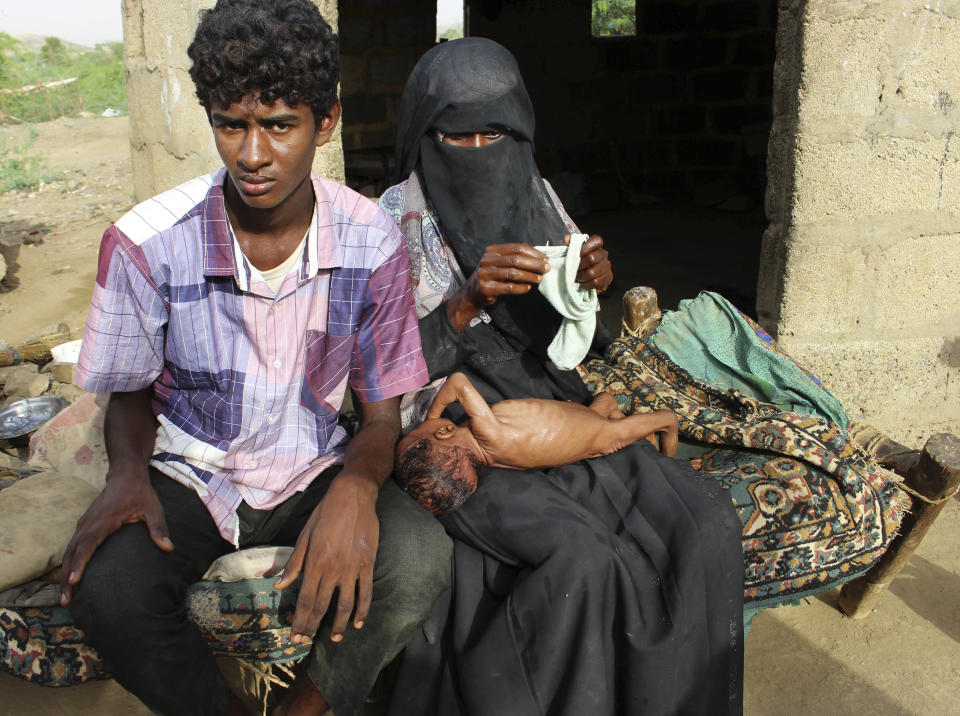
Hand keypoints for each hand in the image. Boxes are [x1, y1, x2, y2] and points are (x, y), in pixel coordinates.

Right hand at [59, 469, 172, 605]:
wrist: (126, 474)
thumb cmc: (140, 493)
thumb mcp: (153, 508)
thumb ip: (158, 528)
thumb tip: (169, 548)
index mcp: (105, 519)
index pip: (89, 543)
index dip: (80, 562)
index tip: (74, 580)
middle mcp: (89, 522)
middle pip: (72, 552)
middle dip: (66, 577)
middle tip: (66, 600)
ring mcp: (84, 523)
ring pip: (69, 550)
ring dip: (65, 572)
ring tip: (65, 596)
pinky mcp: (84, 525)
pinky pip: (72, 546)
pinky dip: (68, 563)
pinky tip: (70, 578)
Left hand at [275, 474, 379, 643]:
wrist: (353, 496)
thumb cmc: (325, 513)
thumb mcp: (304, 535)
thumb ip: (294, 563)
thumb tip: (279, 585)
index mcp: (314, 562)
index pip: (304, 599)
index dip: (300, 619)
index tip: (295, 634)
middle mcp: (332, 569)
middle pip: (321, 605)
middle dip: (312, 626)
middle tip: (307, 641)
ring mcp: (352, 568)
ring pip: (345, 604)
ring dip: (340, 625)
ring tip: (335, 639)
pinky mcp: (367, 563)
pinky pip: (365, 591)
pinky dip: (363, 609)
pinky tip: (359, 623)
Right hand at [447, 243, 548, 330]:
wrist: (473, 293)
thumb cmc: (492, 276)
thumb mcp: (500, 263)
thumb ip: (515, 258)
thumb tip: (540, 258)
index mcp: (492, 250)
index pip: (517, 248)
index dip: (533, 253)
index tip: (545, 259)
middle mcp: (487, 260)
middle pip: (516, 259)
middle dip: (534, 264)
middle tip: (546, 268)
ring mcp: (485, 274)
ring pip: (513, 273)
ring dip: (529, 276)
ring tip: (539, 279)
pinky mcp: (486, 288)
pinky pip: (508, 287)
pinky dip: (521, 287)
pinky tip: (528, 288)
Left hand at [567, 234, 612, 292]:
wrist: (584, 279)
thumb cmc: (577, 263)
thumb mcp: (570, 252)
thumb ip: (568, 244)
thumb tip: (566, 239)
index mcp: (596, 246)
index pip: (597, 240)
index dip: (586, 247)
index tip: (577, 254)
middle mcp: (603, 254)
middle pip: (592, 258)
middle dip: (579, 265)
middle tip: (572, 269)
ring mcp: (607, 266)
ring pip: (592, 272)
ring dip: (581, 276)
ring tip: (576, 277)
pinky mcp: (608, 278)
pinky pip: (596, 282)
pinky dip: (586, 284)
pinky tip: (582, 283)